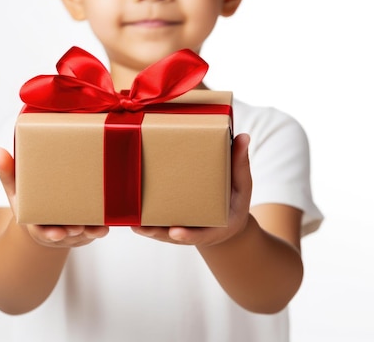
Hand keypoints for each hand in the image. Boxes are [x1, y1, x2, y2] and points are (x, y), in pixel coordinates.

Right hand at [0, 147, 108, 247]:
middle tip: (77, 228)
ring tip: (97, 228)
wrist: (44, 215)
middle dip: (71, 234)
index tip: (57, 233)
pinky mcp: (85, 230)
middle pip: (64, 236)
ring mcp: (71, 233)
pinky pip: (93, 232)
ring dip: (90, 233)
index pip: (41, 232)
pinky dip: (100, 229)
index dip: (49, 234)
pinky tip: (106, 225)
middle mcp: (54, 231)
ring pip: (82, 236)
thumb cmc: (30, 199)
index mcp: (35, 223)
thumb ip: (6, 172)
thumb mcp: (15, 188)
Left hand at [132, 133, 251, 246]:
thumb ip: (240, 164)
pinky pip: (157, 227)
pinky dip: (144, 224)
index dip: (189, 235)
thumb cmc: (234, 201)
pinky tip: (129, 217)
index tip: (176, 232)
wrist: (227, 222)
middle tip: (142, 228)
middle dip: (157, 233)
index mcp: (216, 226)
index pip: (202, 234)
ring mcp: (182, 231)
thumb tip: (243, 136)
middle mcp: (196, 231)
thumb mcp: (242, 185)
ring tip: (132, 223)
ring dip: (146, 230)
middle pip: (174, 237)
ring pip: (161, 234)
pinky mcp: (171, 226)